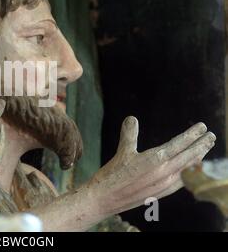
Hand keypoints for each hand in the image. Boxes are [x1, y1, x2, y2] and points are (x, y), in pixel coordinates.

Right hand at [89, 116, 214, 215]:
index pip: (180, 143)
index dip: (193, 134)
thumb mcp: (122, 151)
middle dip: (202, 145)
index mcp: (156, 159)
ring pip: (187, 169)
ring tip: (204, 151)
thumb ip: (129, 134)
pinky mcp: (161, 192)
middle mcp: (164, 172)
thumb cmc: (112, 175)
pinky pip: (182, 181)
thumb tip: (132, 118)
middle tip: (212, 136)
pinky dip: (189, 172)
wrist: (105, 198)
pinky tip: (190, 170)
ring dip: (198, 158)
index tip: (203, 127)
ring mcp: (165, 184)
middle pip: (189, 156)